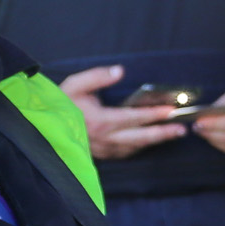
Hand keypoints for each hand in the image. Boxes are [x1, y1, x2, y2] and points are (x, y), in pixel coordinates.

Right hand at [60, 64, 186, 157]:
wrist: (42, 128)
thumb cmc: (59, 104)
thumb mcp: (75, 84)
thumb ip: (97, 77)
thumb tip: (119, 70)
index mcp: (100, 121)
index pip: (133, 117)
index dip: (154, 114)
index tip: (170, 110)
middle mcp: (105, 138)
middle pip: (140, 137)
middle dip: (163, 133)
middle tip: (182, 129)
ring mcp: (104, 149)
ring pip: (135, 147)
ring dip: (155, 141)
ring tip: (173, 134)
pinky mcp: (101, 155)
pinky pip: (125, 153)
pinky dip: (140, 147)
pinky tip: (149, 141)